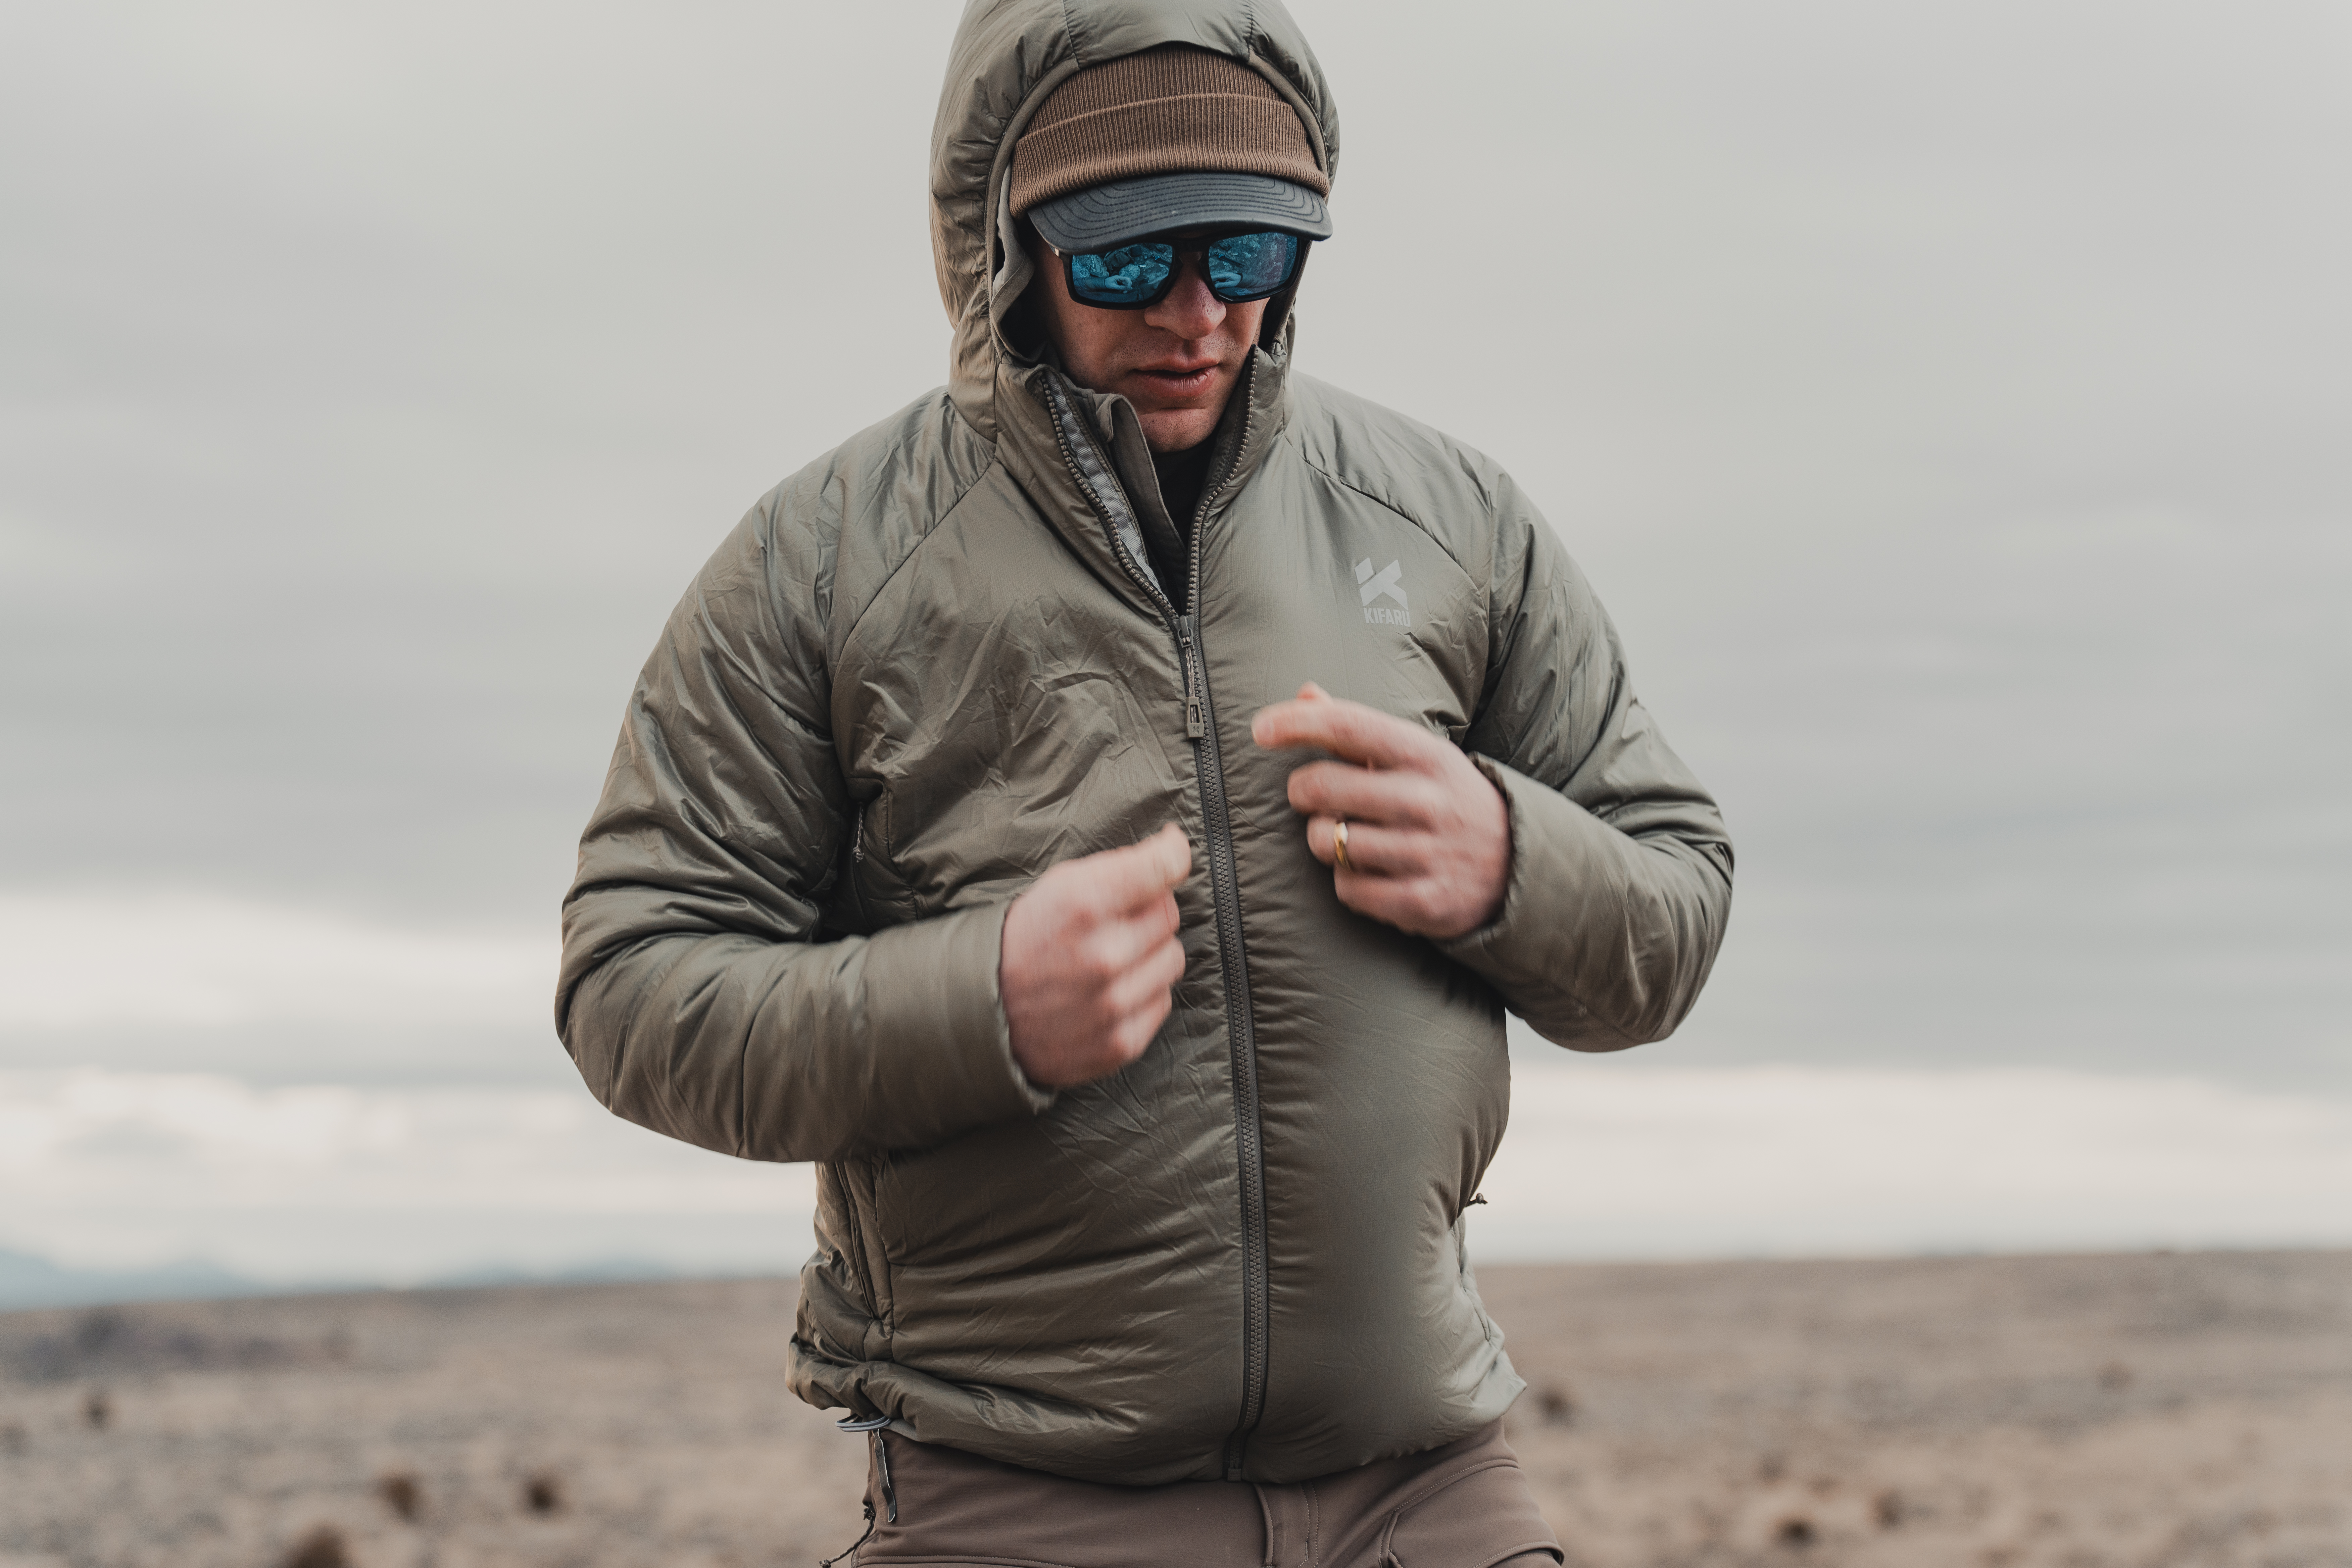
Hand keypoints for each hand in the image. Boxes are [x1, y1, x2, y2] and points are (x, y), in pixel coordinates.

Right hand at [1000, 824, 1191, 1088]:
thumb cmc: (1025, 940)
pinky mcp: (1121, 1042)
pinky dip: (1142, 994)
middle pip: (1169, 914)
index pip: (1163, 866)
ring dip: (1149, 955)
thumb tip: (1175, 848)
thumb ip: (1118, 866)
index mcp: (1083, 903)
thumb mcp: (1057, 886)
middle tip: (1113, 922)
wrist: (982, 1014)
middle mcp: (1104, 955)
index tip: (1169, 850)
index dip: (1172, 854)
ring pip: (1172, 959)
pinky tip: (1107, 992)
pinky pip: (1162, 1001)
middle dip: (1147, 912)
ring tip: (1109, 960)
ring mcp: (1114, 1003)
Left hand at [1251, 683, 1508, 940]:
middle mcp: (1426, 801)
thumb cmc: (1445, 798)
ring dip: (1324, 839)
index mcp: (1424, 754)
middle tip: (1311, 796)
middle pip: (1323, 788)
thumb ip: (1355, 727)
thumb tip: (1304, 693)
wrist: (1517, 862)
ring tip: (1349, 835)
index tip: (1259, 728)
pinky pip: (1347, 890)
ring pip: (1329, 842)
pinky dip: (1346, 881)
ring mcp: (1426, 853)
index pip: (1347, 727)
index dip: (1295, 724)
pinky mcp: (1423, 901)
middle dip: (1302, 792)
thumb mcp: (1414, 754)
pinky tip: (1369, 871)